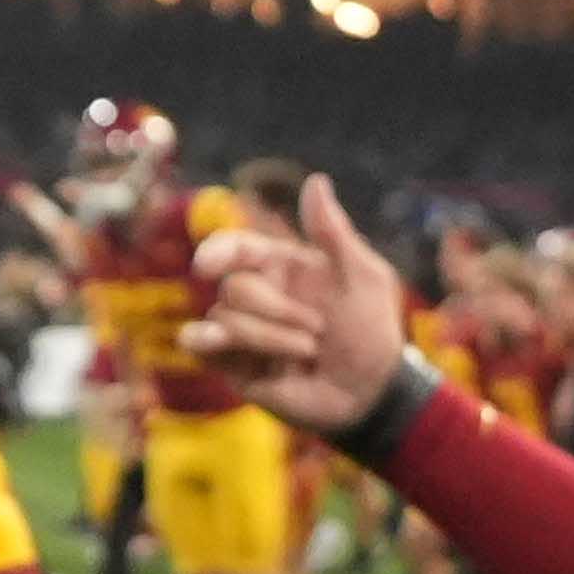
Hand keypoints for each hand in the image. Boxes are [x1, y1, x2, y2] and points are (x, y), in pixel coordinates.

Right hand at [191, 174, 424, 436]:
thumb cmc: (372, 331)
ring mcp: (244, 331)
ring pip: (223, 319)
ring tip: (308, 352)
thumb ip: (334, 233)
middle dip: (276, 309)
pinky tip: (214, 342)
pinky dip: (206, 342)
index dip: (218, 250)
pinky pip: (201, 346)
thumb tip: (316, 181)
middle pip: (233, 287)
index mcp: (281, 267)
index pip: (235, 248)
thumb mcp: (363, 276)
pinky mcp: (234, 366)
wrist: (373, 392)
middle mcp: (258, 296)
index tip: (209, 263)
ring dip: (270, 337)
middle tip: (318, 331)